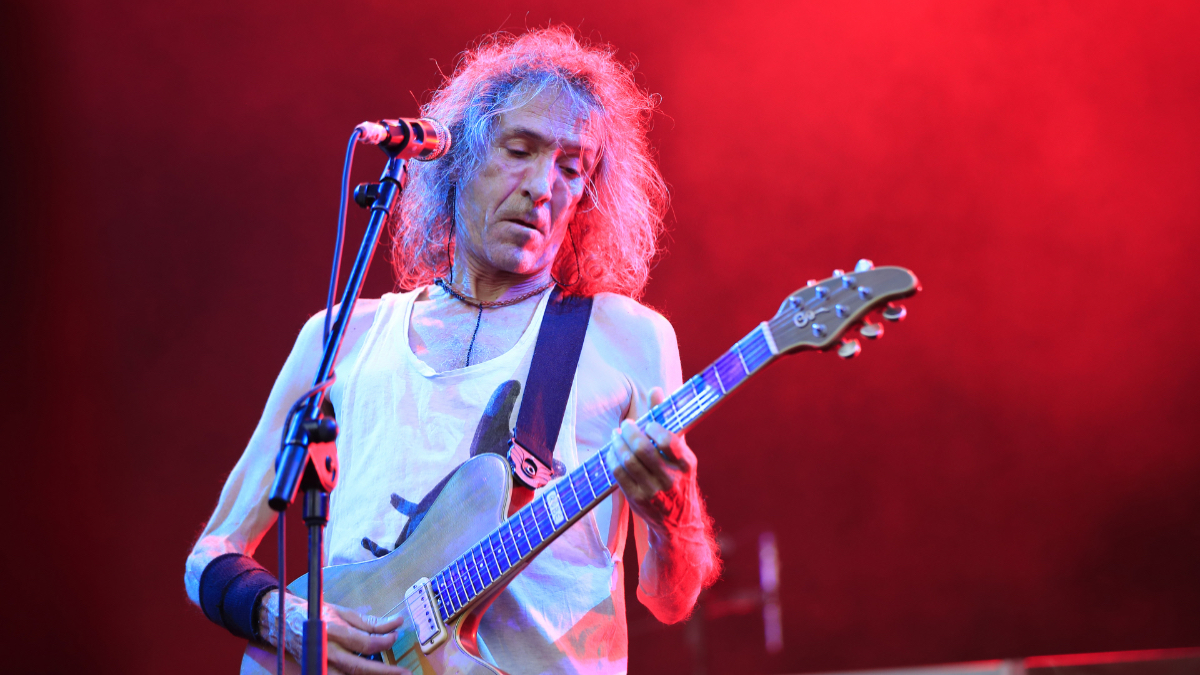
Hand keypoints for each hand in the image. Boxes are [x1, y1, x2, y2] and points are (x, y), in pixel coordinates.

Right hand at [258, 589, 410, 674]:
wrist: (283, 622)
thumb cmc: (316, 613)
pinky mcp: (316, 671)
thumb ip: (370, 622)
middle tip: (405, 673)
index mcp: (332, 631)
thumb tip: (396, 623)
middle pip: (358, 667)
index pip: (364, 642)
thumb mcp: (343, 612)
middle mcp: (325, 651)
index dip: (383, 641)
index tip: (395, 637)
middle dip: (383, 672)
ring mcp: (319, 665)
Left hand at [605, 387, 701, 534]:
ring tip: (616, 436)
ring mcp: (653, 492)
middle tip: (625, 426)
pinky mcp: (638, 500)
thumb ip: (668, 421)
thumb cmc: (678, 478)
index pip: (669, 441)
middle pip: (643, 450)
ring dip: (618, 444)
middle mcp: (671, 479)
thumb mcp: (680, 452)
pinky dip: (612, 459)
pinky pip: (619, 474)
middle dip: (630, 433)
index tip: (646, 423)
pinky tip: (612, 451)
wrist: (679, 522)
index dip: (653, 428)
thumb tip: (656, 390)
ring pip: (628, 461)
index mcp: (686, 464)